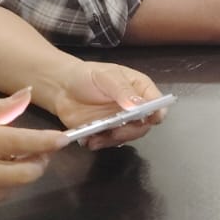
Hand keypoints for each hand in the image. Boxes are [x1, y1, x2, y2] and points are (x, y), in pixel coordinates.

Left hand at [48, 60, 166, 149]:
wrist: (61, 87)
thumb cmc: (86, 76)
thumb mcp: (106, 77)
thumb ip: (122, 91)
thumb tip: (138, 106)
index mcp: (139, 89)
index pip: (157, 103)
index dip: (157, 112)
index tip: (152, 119)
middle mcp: (133, 107)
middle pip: (144, 125)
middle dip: (131, 130)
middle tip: (116, 130)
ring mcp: (120, 121)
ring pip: (127, 136)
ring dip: (114, 139)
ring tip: (97, 137)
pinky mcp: (106, 132)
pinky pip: (110, 143)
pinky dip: (101, 144)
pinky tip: (90, 140)